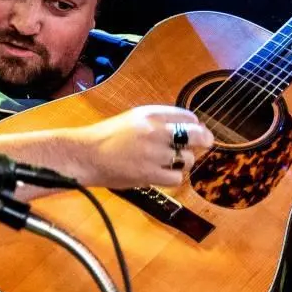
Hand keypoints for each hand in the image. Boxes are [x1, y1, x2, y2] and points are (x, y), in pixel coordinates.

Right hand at [77, 105, 214, 188]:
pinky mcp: (149, 174)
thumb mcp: (132, 119)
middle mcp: (155, 131)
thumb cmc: (106, 137)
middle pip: (196, 135)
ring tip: (172, 162)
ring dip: (183, 162)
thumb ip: (157, 121)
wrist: (85, 154)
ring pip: (187, 159)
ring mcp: (153, 153)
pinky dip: (173, 177)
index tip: (197, 130)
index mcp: (150, 114)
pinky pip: (176, 178)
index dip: (196, 125)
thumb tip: (186, 127)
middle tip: (206, 143)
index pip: (187, 116)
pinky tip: (164, 174)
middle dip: (204, 139)